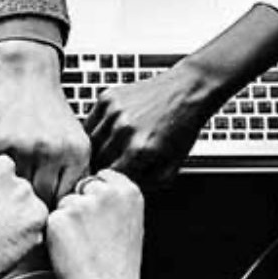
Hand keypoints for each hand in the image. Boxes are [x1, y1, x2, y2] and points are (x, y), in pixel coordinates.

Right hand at [0, 40, 89, 206]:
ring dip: (12, 193)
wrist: (27, 76)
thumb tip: (66, 212)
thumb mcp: (75, 140)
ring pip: (16, 189)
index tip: (45, 212)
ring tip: (10, 193)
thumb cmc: (52, 113)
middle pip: (41, 199)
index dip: (53, 209)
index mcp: (75, 153)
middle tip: (25, 208)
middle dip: (33, 205)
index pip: (64, 199)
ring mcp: (23, 147)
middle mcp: (51, 151)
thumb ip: (74, 174)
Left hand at [46, 170, 144, 278]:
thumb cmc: (119, 265)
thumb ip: (116, 200)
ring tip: (84, 245)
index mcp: (129, 192)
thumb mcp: (131, 223)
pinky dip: (55, 234)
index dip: (97, 196)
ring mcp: (82, 205)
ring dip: (68, 220)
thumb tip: (96, 186)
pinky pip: (51, 220)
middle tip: (92, 235)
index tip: (100, 214)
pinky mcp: (60, 219)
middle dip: (82, 206)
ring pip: (65, 204)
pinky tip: (72, 250)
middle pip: (82, 187)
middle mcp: (106, 193)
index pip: (102, 176)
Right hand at [85, 60, 219, 186]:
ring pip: (89, 143)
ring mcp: (113, 112)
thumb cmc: (183, 127)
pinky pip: (89, 123)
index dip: (111, 181)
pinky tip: (109, 132)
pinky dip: (95, 131)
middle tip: (113, 166)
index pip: (110, 177)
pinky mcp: (108, 98)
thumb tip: (124, 189)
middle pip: (97, 161)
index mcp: (139, 150)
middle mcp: (124, 130)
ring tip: (111, 150)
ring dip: (96, 150)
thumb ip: (148, 184)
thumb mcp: (173, 165)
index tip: (114, 181)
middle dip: (103, 166)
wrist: (188, 90)